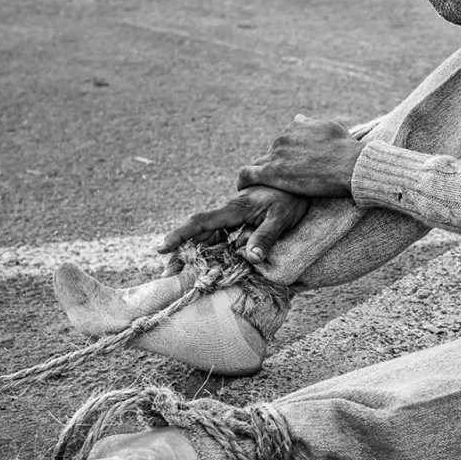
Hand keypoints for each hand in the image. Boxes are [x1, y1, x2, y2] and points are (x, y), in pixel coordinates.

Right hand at [158, 185, 309, 263]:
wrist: (298, 184)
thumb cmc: (291, 198)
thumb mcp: (282, 217)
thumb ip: (266, 236)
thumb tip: (251, 258)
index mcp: (234, 209)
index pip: (201, 221)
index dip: (181, 234)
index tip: (162, 247)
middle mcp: (228, 213)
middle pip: (198, 234)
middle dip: (181, 253)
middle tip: (167, 274)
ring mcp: (233, 219)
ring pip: (207, 238)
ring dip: (193, 255)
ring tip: (178, 275)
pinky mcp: (240, 224)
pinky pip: (221, 240)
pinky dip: (210, 253)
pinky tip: (204, 267)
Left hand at [237, 115, 363, 197]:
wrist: (349, 163)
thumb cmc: (345, 147)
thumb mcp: (331, 126)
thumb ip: (313, 124)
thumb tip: (300, 118)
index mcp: (296, 127)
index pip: (285, 140)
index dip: (288, 154)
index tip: (292, 164)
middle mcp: (283, 138)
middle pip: (273, 153)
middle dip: (277, 164)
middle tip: (284, 180)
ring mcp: (276, 154)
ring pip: (259, 163)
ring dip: (260, 172)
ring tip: (260, 185)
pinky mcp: (272, 173)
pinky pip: (248, 175)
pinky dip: (243, 180)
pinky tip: (241, 187)